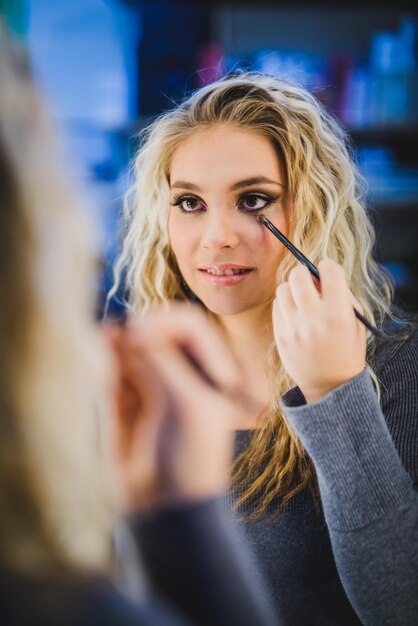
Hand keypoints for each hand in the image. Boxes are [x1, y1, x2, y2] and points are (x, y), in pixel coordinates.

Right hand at [104, 304, 252, 512]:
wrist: (163, 506)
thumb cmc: (189, 456)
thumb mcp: (185, 402)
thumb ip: (159, 361)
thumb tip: (127, 328)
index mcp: (210, 370)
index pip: (189, 325)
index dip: (165, 323)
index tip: (141, 337)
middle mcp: (181, 371)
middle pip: (157, 331)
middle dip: (138, 332)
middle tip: (120, 341)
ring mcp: (152, 383)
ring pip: (130, 346)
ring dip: (117, 345)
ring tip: (107, 349)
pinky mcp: (123, 399)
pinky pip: (112, 368)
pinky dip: (105, 361)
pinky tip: (101, 365)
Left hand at [272, 259, 365, 402]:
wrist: (330, 386)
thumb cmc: (347, 350)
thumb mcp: (356, 322)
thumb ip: (342, 295)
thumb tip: (320, 273)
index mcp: (338, 312)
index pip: (328, 269)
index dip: (329, 268)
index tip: (329, 275)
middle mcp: (314, 318)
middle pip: (298, 274)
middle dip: (305, 273)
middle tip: (311, 283)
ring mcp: (294, 327)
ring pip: (283, 288)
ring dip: (293, 289)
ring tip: (302, 300)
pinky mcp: (281, 336)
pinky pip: (277, 306)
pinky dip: (285, 304)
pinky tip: (295, 314)